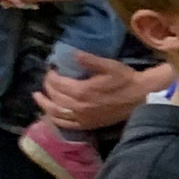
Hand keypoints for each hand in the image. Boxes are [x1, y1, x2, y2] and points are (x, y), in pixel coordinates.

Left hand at [36, 52, 164, 132]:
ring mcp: (83, 118)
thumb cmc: (125, 79)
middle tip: (47, 78)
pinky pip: (66, 124)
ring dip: (45, 104)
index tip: (51, 68)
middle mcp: (79, 107)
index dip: (51, 75)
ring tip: (38, 97)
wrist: (141, 98)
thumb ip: (88, 60)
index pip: (57, 84)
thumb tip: (71, 54)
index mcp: (82, 91)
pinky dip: (55, 119)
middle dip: (47, 87)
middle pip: (55, 97)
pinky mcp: (88, 124)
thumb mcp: (108, 65)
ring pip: (56, 113)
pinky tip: (51, 114)